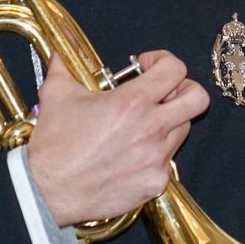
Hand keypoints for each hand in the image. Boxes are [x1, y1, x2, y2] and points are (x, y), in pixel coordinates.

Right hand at [28, 50, 206, 225]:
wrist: (47, 192)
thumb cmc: (53, 145)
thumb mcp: (56, 95)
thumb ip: (64, 65)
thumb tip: (60, 51)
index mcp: (132, 103)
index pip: (175, 69)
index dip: (164, 61)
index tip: (147, 66)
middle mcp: (151, 129)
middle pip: (198, 98)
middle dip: (185, 88)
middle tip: (164, 92)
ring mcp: (156, 158)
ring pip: (183, 130)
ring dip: (168, 121)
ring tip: (140, 124)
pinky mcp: (155, 182)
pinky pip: (167, 160)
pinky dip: (155, 153)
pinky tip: (131, 153)